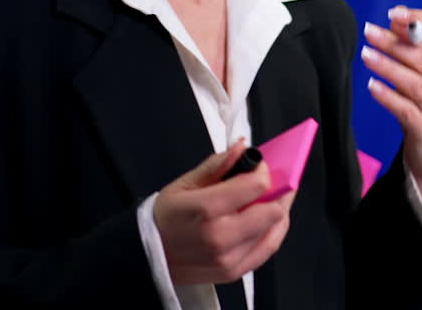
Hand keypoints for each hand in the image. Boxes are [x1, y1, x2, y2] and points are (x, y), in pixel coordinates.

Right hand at [152, 140, 296, 284]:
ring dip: (275, 211)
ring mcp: (229, 258)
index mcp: (207, 210)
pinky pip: (268, 248)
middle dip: (274, 191)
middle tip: (264, 184)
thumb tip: (241, 148)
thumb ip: (217, 165)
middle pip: (273, 210)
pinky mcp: (233, 272)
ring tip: (264, 200)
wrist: (146, 256)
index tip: (256, 166)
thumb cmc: (163, 219)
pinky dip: (272, 231)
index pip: (256, 185)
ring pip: (275, 229)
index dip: (262, 171)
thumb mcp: (184, 184)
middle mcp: (221, 237)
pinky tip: (265, 220)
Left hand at [362, 6, 421, 208]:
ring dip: (388, 66)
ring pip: (414, 82)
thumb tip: (395, 16)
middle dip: (393, 41)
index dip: (421, 20)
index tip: (394, 13)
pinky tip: (371, 86)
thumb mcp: (420, 75)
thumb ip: (411, 48)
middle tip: (368, 31)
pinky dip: (387, 96)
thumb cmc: (420, 105)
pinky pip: (406, 110)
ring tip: (365, 55)